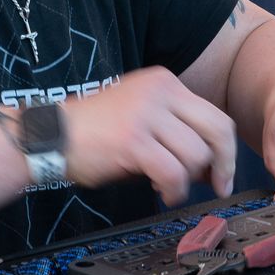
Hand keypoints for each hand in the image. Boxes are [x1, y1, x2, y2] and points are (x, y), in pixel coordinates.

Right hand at [63, 68, 236, 206]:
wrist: (49, 136)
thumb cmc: (93, 133)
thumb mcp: (141, 116)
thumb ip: (175, 131)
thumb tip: (211, 166)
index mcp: (164, 82)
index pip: (215, 116)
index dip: (225, 151)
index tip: (221, 174)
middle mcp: (159, 92)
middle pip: (217, 131)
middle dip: (223, 165)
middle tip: (216, 187)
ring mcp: (146, 114)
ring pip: (196, 155)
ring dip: (187, 180)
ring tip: (166, 184)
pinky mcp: (133, 140)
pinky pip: (173, 172)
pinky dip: (173, 190)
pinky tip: (161, 192)